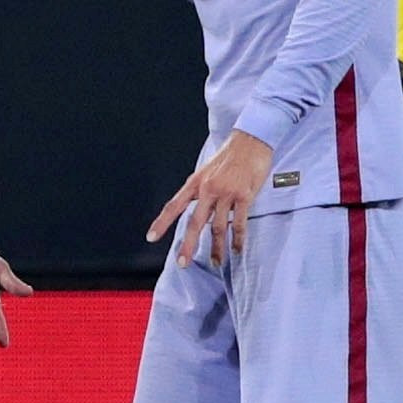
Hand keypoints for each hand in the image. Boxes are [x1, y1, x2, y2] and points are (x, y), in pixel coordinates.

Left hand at [147, 130, 272, 267]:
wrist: (251, 139)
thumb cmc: (230, 154)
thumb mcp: (207, 170)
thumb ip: (200, 190)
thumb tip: (196, 208)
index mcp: (196, 182)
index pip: (174, 205)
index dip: (161, 222)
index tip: (151, 237)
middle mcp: (208, 188)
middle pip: (195, 222)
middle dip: (188, 245)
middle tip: (183, 263)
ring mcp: (226, 193)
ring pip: (218, 227)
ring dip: (217, 248)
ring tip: (217, 262)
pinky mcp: (244, 196)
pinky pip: (239, 223)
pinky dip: (237, 239)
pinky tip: (236, 248)